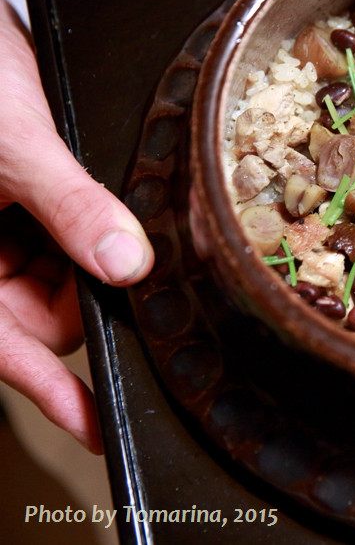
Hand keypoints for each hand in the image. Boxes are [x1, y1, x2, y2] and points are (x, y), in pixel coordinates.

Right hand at [0, 0, 153, 452]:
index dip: (54, 392)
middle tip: (128, 259)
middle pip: (43, 309)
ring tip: (103, 208)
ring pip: (59, 271)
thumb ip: (69, 207)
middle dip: (90, 291)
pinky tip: (98, 199)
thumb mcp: (13, 143)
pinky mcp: (16, 198)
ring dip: (92, 250)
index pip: (4, 347)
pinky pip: (60, 231)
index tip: (101, 426)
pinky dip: (88, 221)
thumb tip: (125, 265)